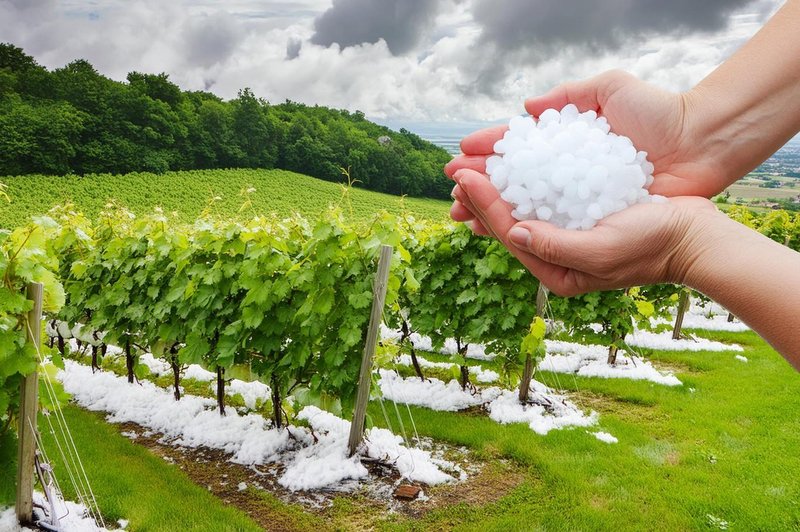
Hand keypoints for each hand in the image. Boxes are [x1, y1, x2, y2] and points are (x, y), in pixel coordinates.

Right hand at [445, 70, 730, 230]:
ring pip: (525, 206)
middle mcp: (567, 172)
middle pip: (513, 181)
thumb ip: (569, 94)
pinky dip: (523, 228)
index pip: (517, 148)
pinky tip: (499, 230)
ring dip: (492, 210)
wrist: (701, 144)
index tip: (460, 158)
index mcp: (566, 141)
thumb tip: (525, 109)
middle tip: (453, 192)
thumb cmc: (658, 114)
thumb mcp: (612, 89)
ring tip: (464, 214)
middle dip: (479, 187)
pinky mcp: (594, 220)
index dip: (487, 152)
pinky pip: (551, 226)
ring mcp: (579, 198)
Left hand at [451, 168, 720, 295]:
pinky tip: (510, 166)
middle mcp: (556, 257)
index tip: (463, 176)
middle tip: (454, 168)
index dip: (483, 203)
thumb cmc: (654, 244)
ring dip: (496, 188)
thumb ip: (557, 244)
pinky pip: (541, 200)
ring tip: (471, 166)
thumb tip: (514, 232)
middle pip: (507, 223)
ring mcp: (567, 239)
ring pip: (520, 211)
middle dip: (479, 196)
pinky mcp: (579, 219)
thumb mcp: (603, 248)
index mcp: (556, 272)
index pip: (509, 232)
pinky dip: (522, 183)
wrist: (694, 237)